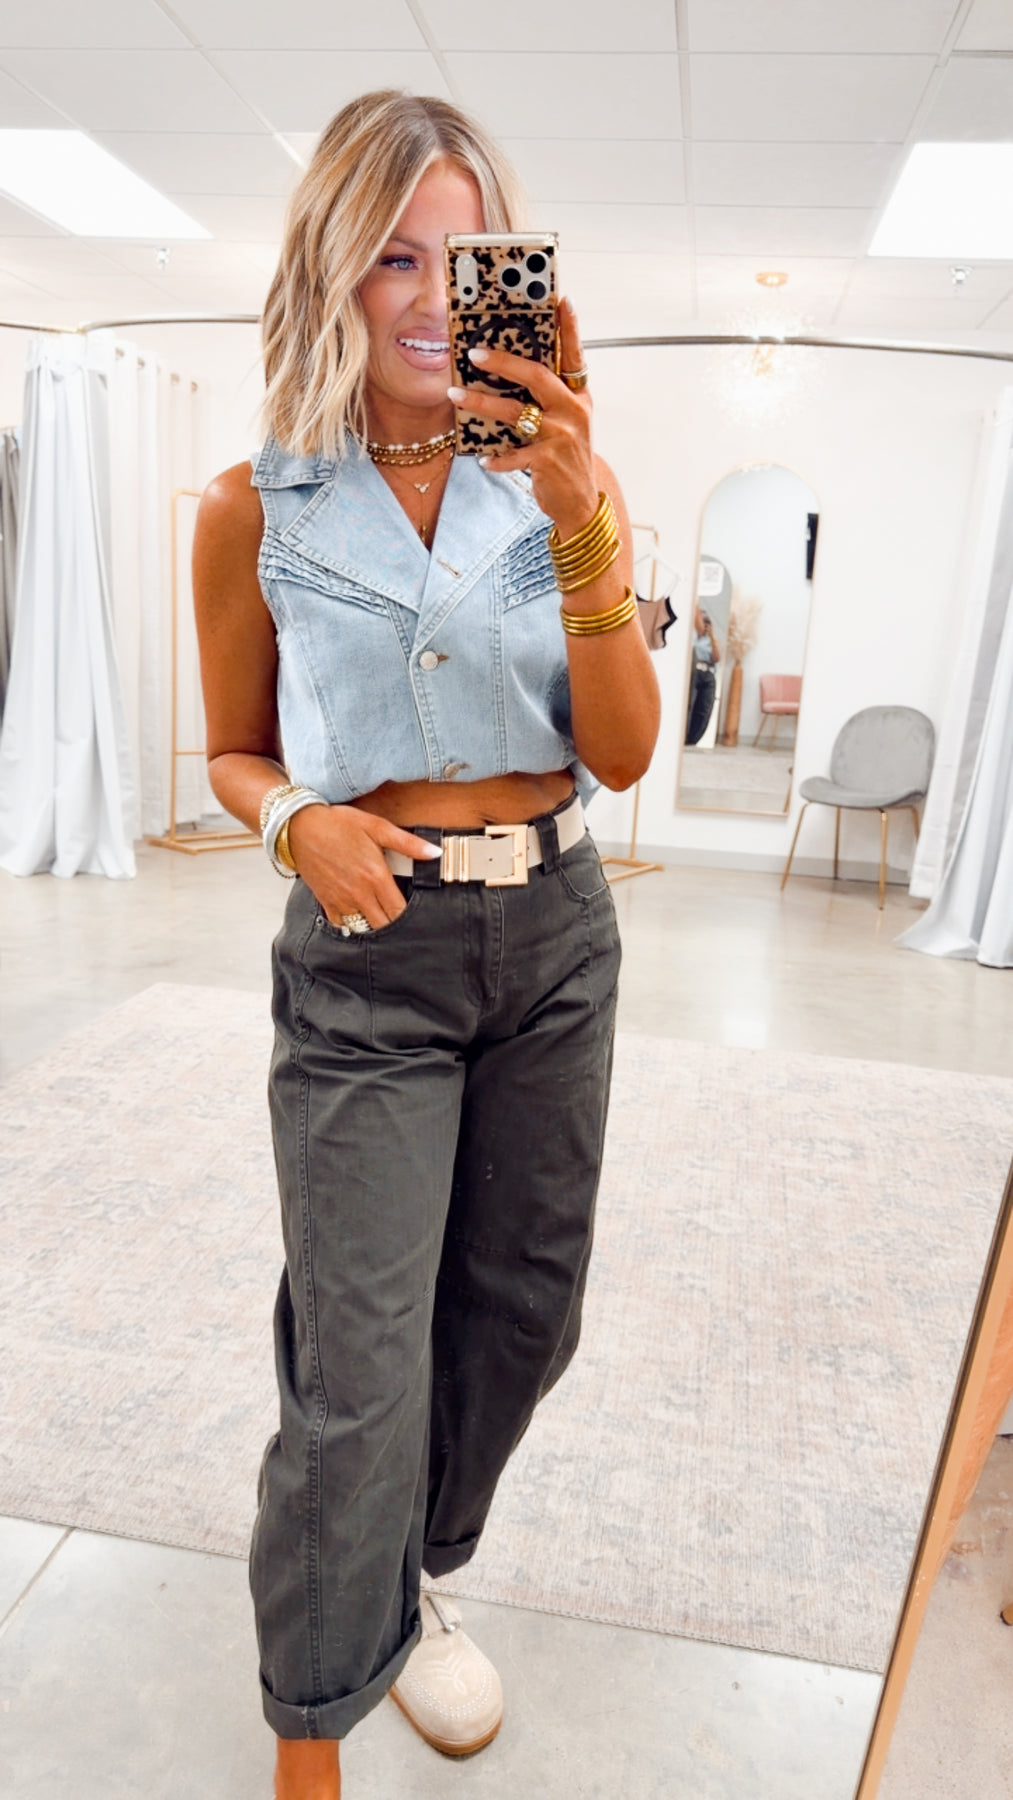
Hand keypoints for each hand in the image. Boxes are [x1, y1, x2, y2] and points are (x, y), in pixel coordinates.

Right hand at [287, 804, 439, 929]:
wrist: (299, 827)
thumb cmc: (338, 824)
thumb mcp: (377, 827)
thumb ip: (408, 844)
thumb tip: (435, 852)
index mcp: (375, 877)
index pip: (398, 912)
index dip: (410, 917)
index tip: (416, 913)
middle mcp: (358, 894)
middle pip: (383, 926)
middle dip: (393, 924)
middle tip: (398, 914)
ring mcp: (341, 900)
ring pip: (363, 928)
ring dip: (374, 925)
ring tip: (381, 915)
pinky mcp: (326, 902)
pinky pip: (342, 924)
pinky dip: (352, 923)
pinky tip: (359, 913)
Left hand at [447, 296, 598, 539]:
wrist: (580, 502)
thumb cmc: (565, 455)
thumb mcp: (565, 421)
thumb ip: (546, 396)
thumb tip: (507, 370)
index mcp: (578, 395)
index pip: (575, 354)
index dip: (570, 327)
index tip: (562, 300)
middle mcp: (573, 410)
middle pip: (537, 376)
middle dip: (503, 362)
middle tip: (474, 353)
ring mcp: (562, 436)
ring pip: (515, 413)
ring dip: (481, 404)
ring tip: (455, 395)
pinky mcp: (549, 461)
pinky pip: (514, 455)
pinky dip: (496, 458)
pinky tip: (482, 460)